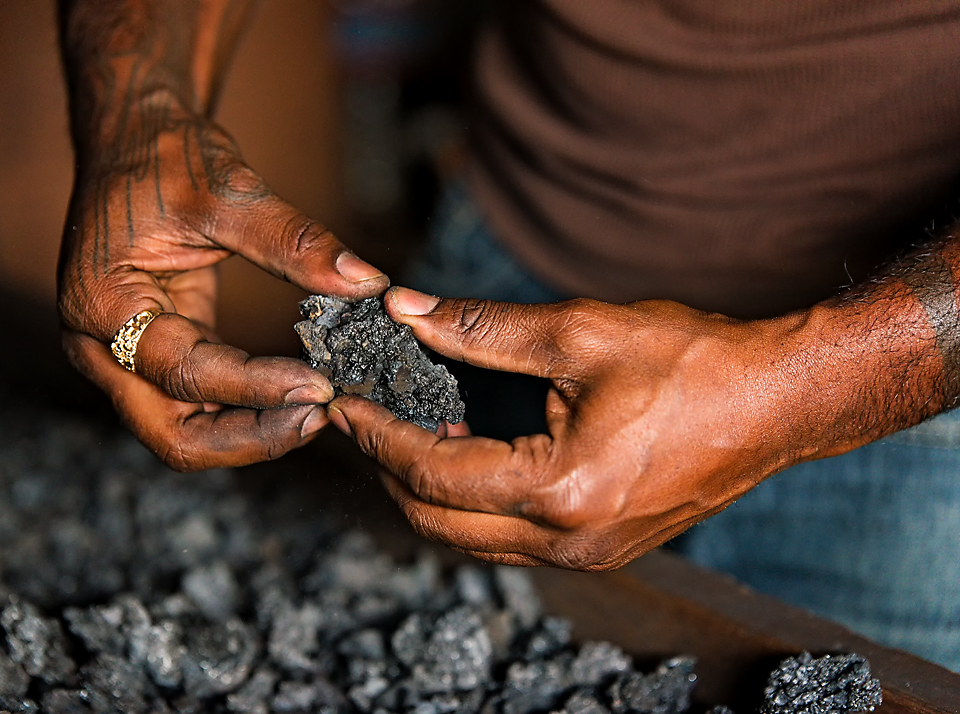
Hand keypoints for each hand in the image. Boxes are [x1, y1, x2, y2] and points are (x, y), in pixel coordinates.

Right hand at [59, 103, 388, 470]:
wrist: (133, 137)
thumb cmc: (164, 156)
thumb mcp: (227, 190)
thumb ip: (293, 241)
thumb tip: (364, 282)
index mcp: (103, 305)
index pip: (183, 373)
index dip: (255, 387)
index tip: (320, 385)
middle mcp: (101, 346)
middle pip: (173, 435)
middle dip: (250, 436)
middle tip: (319, 415)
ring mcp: (125, 356)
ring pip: (185, 432)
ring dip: (251, 434)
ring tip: (317, 411)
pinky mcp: (159, 352)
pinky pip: (200, 405)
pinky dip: (246, 410)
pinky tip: (298, 394)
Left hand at [328, 287, 819, 569]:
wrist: (775, 403)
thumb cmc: (694, 363)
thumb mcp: (579, 333)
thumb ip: (482, 329)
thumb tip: (410, 312)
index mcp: (560, 491)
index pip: (433, 472)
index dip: (379, 435)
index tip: (344, 404)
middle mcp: (568, 541)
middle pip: (438, 523)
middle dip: (389, 472)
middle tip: (361, 422)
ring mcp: (588, 554)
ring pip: (471, 539)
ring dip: (429, 492)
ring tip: (405, 433)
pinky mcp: (602, 548)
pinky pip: (511, 539)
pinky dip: (473, 503)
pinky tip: (469, 455)